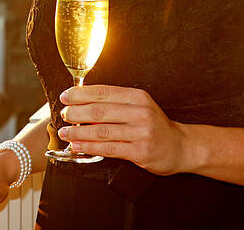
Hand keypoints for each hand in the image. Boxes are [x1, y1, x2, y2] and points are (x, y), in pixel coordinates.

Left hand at [57, 84, 191, 174]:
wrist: (180, 146)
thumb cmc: (153, 125)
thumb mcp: (138, 106)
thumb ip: (114, 103)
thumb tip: (81, 103)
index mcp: (137, 97)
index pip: (103, 92)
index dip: (80, 94)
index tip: (66, 97)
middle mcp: (140, 112)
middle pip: (99, 111)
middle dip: (76, 113)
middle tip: (63, 115)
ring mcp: (141, 132)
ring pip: (101, 131)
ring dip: (78, 132)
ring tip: (65, 132)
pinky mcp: (140, 151)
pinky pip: (109, 148)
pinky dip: (89, 147)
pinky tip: (77, 146)